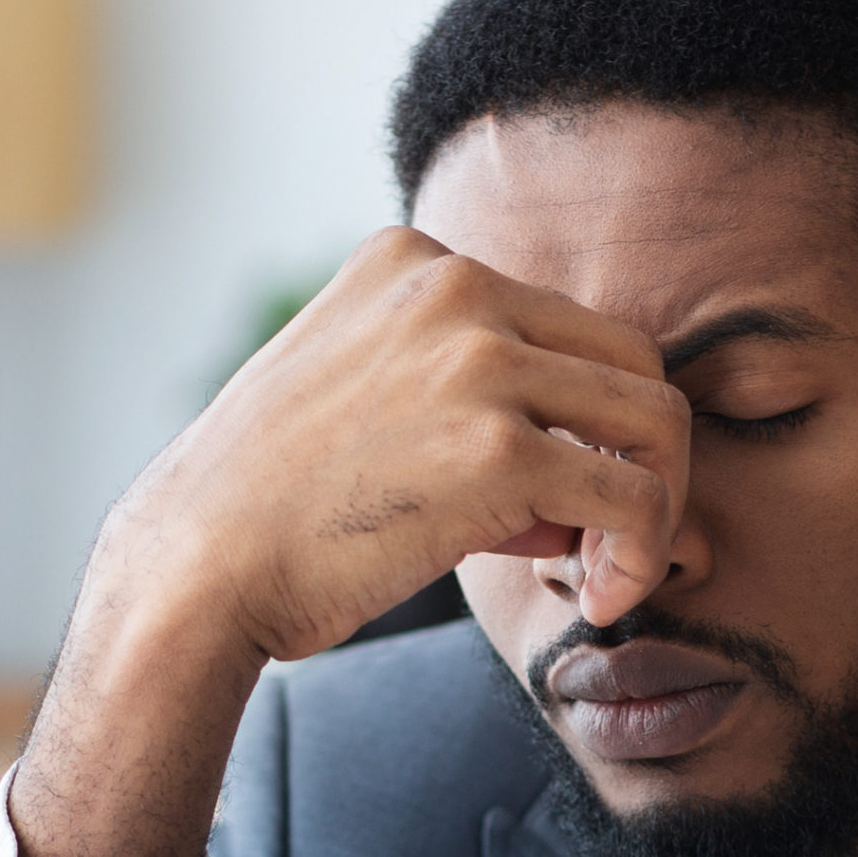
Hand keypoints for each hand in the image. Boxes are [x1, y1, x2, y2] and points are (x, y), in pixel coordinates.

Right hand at [118, 225, 687, 656]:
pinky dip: (643, 556)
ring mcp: (479, 360)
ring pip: (657, 421)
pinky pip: (636, 498)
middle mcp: (454, 284)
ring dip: (654, 507)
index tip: (555, 498)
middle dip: (641, 457)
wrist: (200, 565)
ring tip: (611, 574)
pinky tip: (603, 597)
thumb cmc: (277, 509)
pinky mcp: (500, 447)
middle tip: (606, 540)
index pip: (566, 327)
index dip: (582, 420)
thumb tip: (589, 479)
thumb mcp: (366, 399)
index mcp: (416, 259)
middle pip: (632, 360)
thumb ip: (470, 403)